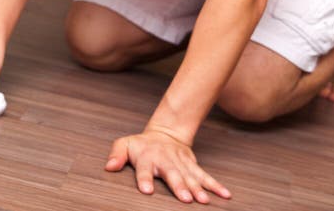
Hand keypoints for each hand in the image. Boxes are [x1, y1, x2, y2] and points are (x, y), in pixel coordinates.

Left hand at [105, 128, 230, 203]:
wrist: (165, 133)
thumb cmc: (142, 145)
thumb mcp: (125, 144)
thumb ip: (116, 154)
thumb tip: (109, 166)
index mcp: (147, 157)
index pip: (144, 169)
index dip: (145, 178)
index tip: (147, 190)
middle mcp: (165, 160)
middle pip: (172, 174)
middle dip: (179, 186)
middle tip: (185, 199)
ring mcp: (181, 163)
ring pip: (190, 176)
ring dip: (197, 188)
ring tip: (203, 200)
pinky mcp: (192, 165)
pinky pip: (205, 175)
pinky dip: (215, 185)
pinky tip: (225, 194)